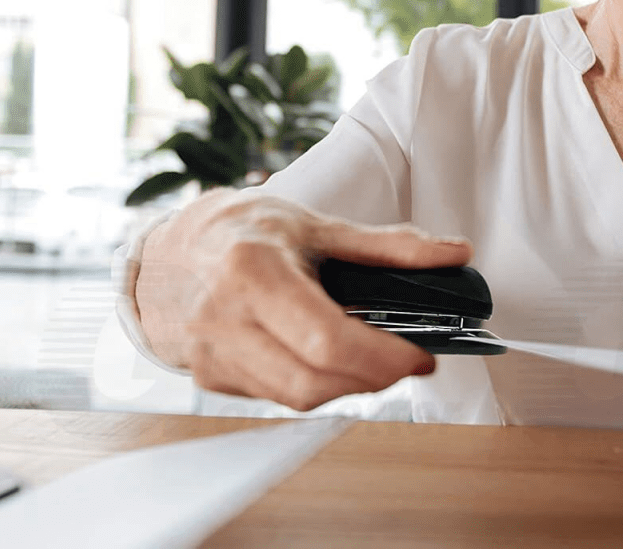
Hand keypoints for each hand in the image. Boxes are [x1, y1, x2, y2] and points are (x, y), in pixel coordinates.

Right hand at [135, 188, 472, 410]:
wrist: (168, 252)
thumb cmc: (244, 232)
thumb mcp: (316, 225)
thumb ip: (388, 245)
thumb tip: (453, 253)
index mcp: (253, 270)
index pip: (326, 339)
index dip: (382, 358)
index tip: (420, 357)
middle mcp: (224, 317)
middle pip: (312, 380)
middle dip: (372, 379)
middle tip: (406, 362)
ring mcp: (212, 354)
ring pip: (296, 397)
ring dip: (346, 385)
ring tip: (372, 358)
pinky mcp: (210, 378)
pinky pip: (276, 397)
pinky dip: (313, 384)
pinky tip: (327, 360)